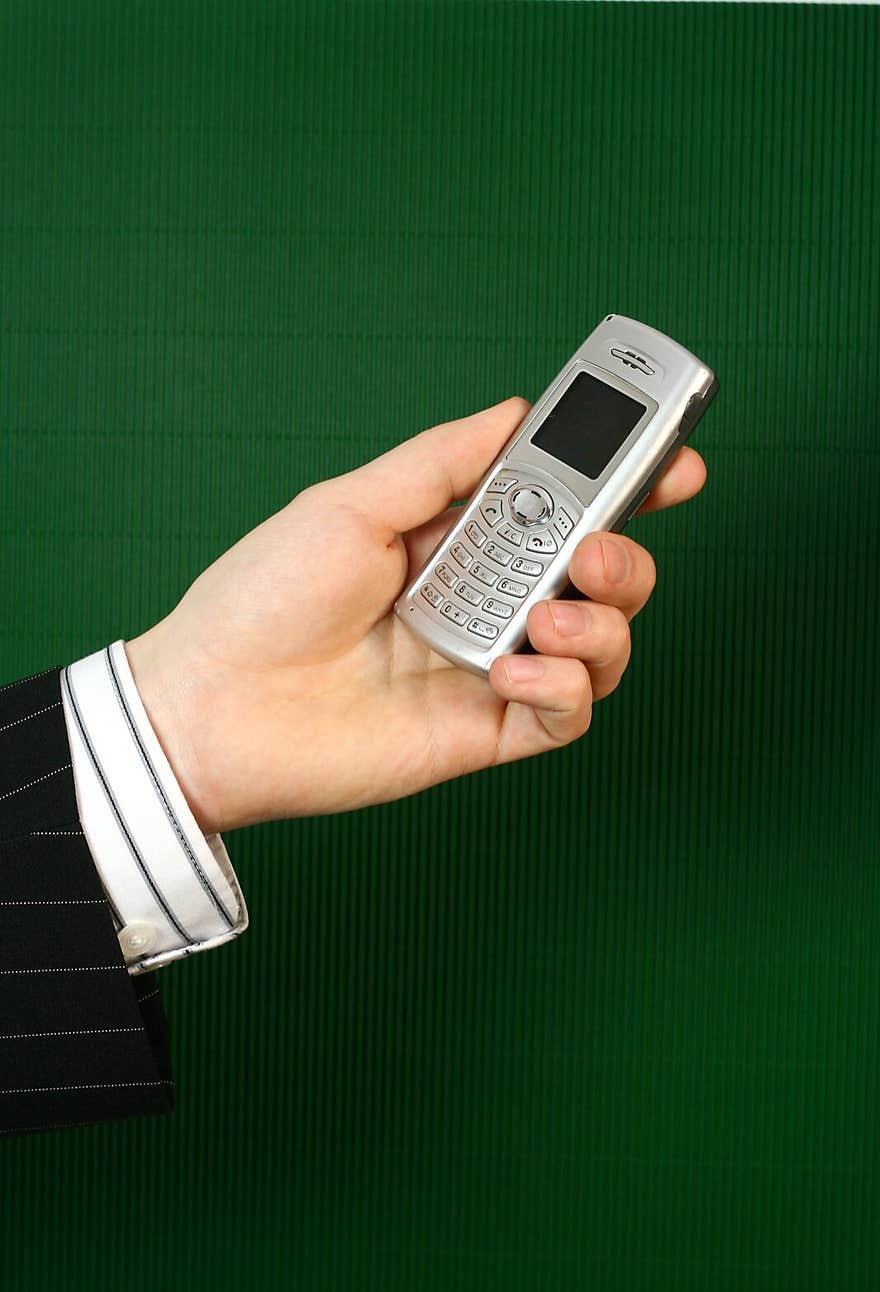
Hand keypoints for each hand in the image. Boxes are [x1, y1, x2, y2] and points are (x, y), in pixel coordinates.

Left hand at [126, 398, 705, 832]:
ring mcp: (488, 671)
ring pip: (600, 647)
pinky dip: (565, 689)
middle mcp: (482, 605)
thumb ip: (443, 462)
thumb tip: (516, 410)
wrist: (211, 706)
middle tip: (595, 547)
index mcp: (455, 543)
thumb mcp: (352, 503)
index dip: (623, 489)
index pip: (559, 511)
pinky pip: (565, 716)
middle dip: (623, 556)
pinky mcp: (484, 735)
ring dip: (603, 624)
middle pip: (598, 578)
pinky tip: (515, 671)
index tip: (674, 466)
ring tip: (549, 616)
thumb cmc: (263, 598)